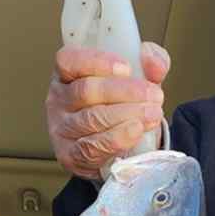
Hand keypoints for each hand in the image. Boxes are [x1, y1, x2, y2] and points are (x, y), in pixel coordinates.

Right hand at [46, 41, 170, 178]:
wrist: (121, 147)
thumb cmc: (123, 104)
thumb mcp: (139, 76)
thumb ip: (150, 62)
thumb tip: (155, 64)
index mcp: (68, 73)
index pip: (69, 60)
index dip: (97, 62)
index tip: (127, 68)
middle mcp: (59, 99)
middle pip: (86, 91)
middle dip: (125, 92)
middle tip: (154, 96)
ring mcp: (62, 129)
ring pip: (91, 119)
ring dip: (126, 116)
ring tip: (152, 115)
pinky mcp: (69, 155)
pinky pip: (90, 148)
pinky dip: (115, 140)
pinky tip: (135, 132)